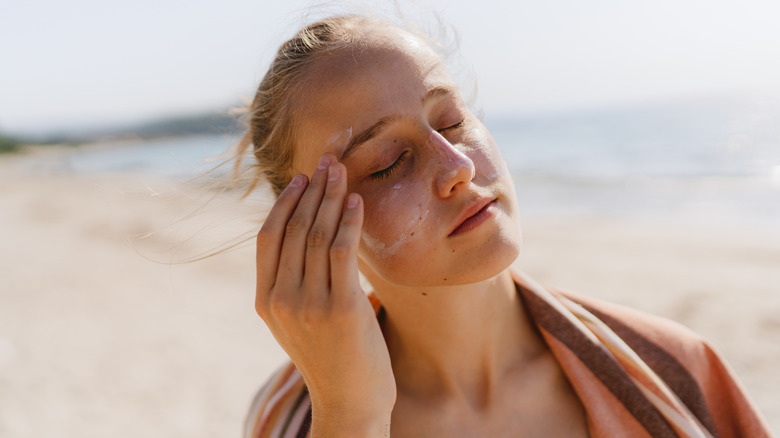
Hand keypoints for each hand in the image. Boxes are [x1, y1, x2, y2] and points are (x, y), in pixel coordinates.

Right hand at [255, 153, 394, 435]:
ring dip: (331, 197)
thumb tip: (304, 241)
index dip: (285, 202)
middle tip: (327, 159)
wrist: (350, 403)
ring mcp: (308, 304)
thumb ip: (292, 285)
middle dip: (312, 189)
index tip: (302, 177)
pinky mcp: (339, 308)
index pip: (268, 237)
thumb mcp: (299, 322)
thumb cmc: (331, 358)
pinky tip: (356, 201)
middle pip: (293, 228)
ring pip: (317, 234)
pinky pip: (341, 252)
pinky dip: (348, 222)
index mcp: (265, 300)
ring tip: (342, 170)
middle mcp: (280, 299)